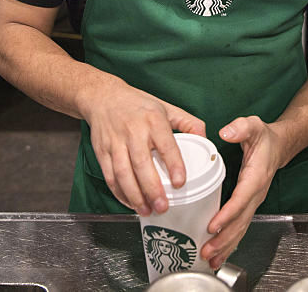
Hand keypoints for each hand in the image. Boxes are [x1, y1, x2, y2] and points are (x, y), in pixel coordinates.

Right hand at [85, 80, 205, 216]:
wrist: (103, 97)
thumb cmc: (138, 104)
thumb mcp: (166, 107)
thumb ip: (188, 123)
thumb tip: (205, 139)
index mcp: (153, 120)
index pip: (166, 144)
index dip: (174, 164)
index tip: (180, 182)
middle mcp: (133, 131)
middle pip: (142, 164)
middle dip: (152, 189)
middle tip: (163, 207)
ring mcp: (116, 142)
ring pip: (123, 173)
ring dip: (134, 195)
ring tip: (146, 210)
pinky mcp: (102, 152)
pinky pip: (109, 176)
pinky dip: (119, 193)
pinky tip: (130, 202)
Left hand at [202, 116, 284, 269]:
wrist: (279, 146)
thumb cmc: (264, 137)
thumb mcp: (253, 125)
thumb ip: (240, 127)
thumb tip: (226, 132)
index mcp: (256, 177)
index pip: (241, 199)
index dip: (228, 214)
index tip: (213, 226)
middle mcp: (256, 193)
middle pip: (240, 221)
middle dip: (224, 238)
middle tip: (206, 250)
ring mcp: (254, 201)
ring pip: (241, 228)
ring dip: (226, 245)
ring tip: (209, 259)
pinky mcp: (249, 205)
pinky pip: (240, 226)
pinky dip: (230, 241)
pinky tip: (218, 252)